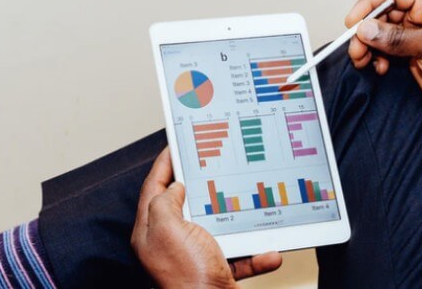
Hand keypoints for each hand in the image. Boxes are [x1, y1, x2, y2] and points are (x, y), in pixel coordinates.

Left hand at [131, 147, 282, 287]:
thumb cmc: (187, 277)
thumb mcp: (168, 229)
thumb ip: (165, 202)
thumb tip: (175, 188)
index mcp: (152, 232)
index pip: (153, 189)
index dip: (164, 165)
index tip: (175, 145)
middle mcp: (171, 244)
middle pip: (185, 205)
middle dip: (202, 186)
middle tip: (214, 164)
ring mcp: (194, 258)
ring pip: (218, 229)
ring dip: (238, 221)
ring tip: (249, 205)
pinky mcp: (217, 272)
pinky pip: (240, 256)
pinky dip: (256, 254)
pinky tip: (269, 252)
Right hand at [346, 0, 421, 122]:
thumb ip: (397, 38)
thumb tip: (366, 29)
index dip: (371, 4)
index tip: (354, 22)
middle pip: (385, 13)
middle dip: (367, 30)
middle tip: (356, 47)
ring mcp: (420, 35)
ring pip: (383, 33)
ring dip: (369, 46)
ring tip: (363, 60)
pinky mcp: (415, 55)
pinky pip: (388, 50)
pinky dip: (378, 58)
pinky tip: (379, 68)